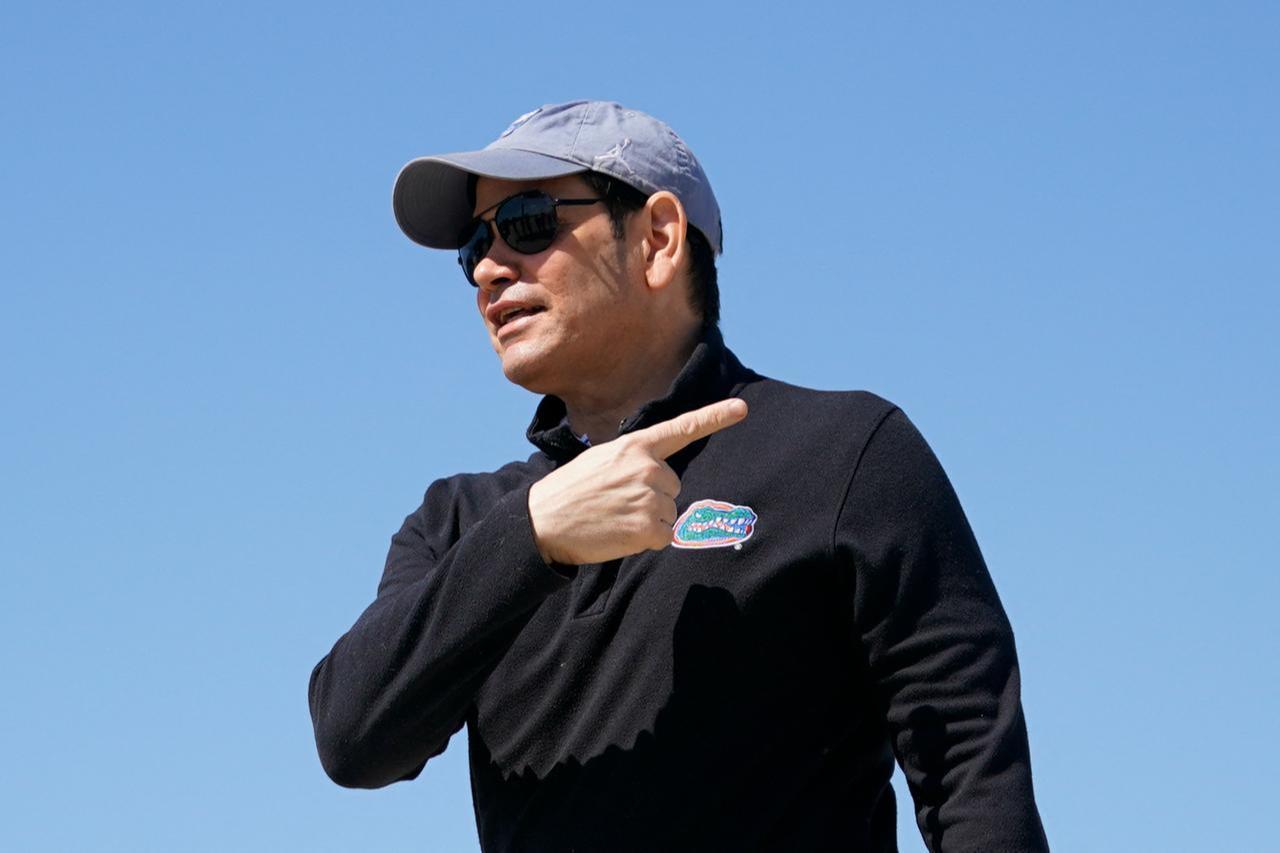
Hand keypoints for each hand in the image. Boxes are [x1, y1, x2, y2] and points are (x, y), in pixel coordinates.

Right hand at [527, 398, 748, 565]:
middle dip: (652, 497)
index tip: (741, 409)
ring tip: (614, 517)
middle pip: (673, 486)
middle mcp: (648, 468)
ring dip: (648, 520)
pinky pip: (663, 535)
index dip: (714, 418)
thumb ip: (635, 461)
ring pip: (669, 512)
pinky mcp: (649, 528)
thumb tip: (662, 479)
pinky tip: (618, 533)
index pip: (681, 430)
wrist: (543, 521)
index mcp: (635, 446)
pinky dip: (645, 540)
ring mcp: (650, 498)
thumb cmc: (572, 491)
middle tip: (616, 501)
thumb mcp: (602, 461)